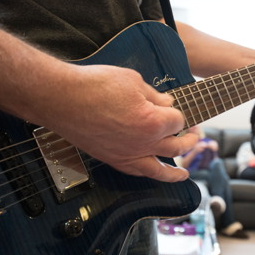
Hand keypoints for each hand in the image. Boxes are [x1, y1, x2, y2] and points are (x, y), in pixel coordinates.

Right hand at [0, 16, 198, 181]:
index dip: (178, 112)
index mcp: (153, 121)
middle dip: (188, 140)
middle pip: (176, 146)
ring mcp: (128, 154)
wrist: (60, 98)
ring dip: (175, 172)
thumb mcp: (133, 80)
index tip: (175, 107)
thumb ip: (155, 95)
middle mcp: (144, 143)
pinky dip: (150, 173)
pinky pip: (137, 172)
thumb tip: (167, 102)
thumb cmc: (95, 85)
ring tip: (185, 173)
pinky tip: (154, 172)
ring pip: (159, 169)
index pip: (178, 120)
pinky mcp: (113, 159)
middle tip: (194, 135)